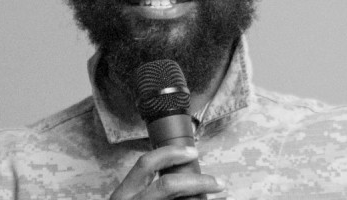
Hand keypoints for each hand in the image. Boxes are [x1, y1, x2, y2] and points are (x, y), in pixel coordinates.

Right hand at [110, 145, 224, 199]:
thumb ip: (149, 190)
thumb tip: (185, 180)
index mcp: (124, 194)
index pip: (146, 164)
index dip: (171, 154)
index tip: (193, 152)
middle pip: (168, 185)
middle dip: (197, 181)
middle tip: (218, 182)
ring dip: (202, 199)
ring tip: (221, 197)